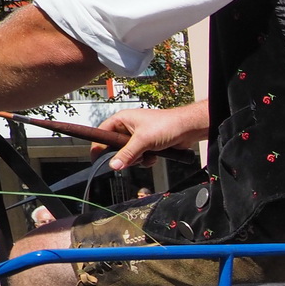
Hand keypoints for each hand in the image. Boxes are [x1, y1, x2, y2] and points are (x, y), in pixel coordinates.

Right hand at [91, 102, 209, 167]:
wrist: (188, 129)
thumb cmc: (167, 125)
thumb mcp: (143, 140)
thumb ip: (127, 154)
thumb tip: (114, 165)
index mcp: (122, 120)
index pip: (103, 133)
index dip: (99, 146)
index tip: (96, 159)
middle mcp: (128, 127)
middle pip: (116, 147)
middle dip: (125, 156)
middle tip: (132, 158)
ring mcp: (139, 137)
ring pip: (129, 155)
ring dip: (138, 159)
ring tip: (148, 154)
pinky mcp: (149, 145)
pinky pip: (141, 157)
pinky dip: (147, 160)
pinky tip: (156, 156)